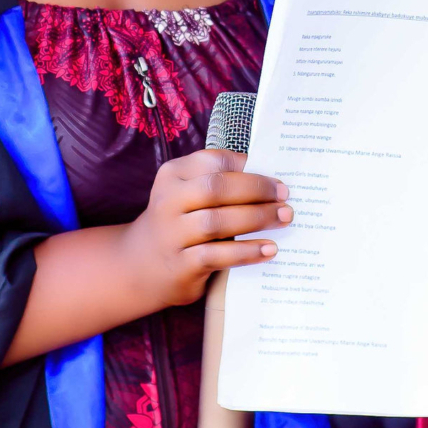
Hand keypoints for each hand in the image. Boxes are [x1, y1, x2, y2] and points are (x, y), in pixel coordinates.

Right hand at [116, 148, 290, 309]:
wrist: (141, 266)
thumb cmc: (180, 223)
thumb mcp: (188, 195)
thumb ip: (219, 183)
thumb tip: (271, 180)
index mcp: (173, 175)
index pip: (214, 162)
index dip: (249, 168)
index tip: (276, 178)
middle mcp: (168, 201)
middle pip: (216, 188)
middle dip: (256, 190)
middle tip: (285, 197)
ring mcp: (171, 234)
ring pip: (217, 221)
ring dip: (256, 219)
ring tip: (283, 219)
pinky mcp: (180, 265)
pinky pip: (217, 255)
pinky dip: (246, 251)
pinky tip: (268, 249)